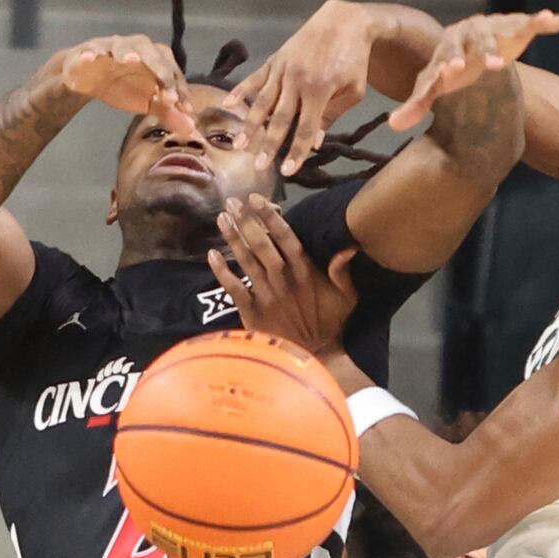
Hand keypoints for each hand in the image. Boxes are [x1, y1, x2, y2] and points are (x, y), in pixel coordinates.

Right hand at [59, 34, 194, 134]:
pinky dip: (89, 54)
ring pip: (120, 45)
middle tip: (166, 89)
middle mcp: (135, 47)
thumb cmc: (123, 85)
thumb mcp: (147, 101)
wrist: (88, 79)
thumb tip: (191, 129)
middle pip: (151, 52)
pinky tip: (89, 59)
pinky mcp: (88, 52)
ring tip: (130, 60)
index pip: (171, 68)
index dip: (177, 86)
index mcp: (154, 57)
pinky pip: (89, 52)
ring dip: (126, 51)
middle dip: (159, 69)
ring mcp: (111, 48)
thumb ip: (169, 113)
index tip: (181, 106)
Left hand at [207, 194, 357, 355]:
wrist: (314, 357)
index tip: (256, 200)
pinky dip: (221, 272)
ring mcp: (266, 295)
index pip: (286, 239)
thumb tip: (347, 247)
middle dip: (246, 222)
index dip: (270, 218)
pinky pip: (233, 289)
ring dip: (232, 239)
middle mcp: (284, 280)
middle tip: (232, 202)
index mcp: (306, 273)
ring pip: (246, 261)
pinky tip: (211, 255)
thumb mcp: (347, 298)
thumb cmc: (330, 324)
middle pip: (262, 245)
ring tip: (221, 218)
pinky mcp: (252, 312)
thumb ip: (343, 272)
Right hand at [226, 0, 376, 175]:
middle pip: (280, 118)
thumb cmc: (353, 59)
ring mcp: (284, 69)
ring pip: (263, 101)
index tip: (287, 171)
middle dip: (269, 144)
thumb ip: (332, 116)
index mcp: (320, 90)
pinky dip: (241, 90)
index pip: (306, 128)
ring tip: (238, 144)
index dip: (296, 151)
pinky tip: (227, 104)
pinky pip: (256, 77)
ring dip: (250, 124)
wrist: (345, 21)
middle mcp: (298, 81)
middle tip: (258, 166)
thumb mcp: (353, 90)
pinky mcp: (276, 59)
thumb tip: (314, 142)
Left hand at [390, 9, 558, 130]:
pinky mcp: (521, 28)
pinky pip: (542, 23)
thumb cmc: (447, 70)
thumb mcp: (432, 88)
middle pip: (481, 40)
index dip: (450, 65)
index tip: (451, 73)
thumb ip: (415, 106)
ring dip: (529, 24)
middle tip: (494, 64)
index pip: (449, 55)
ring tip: (543, 20)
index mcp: (451, 45)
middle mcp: (475, 32)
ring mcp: (500, 27)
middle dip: (488, 50)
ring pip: (515, 24)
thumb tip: (393, 127)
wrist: (465, 47)